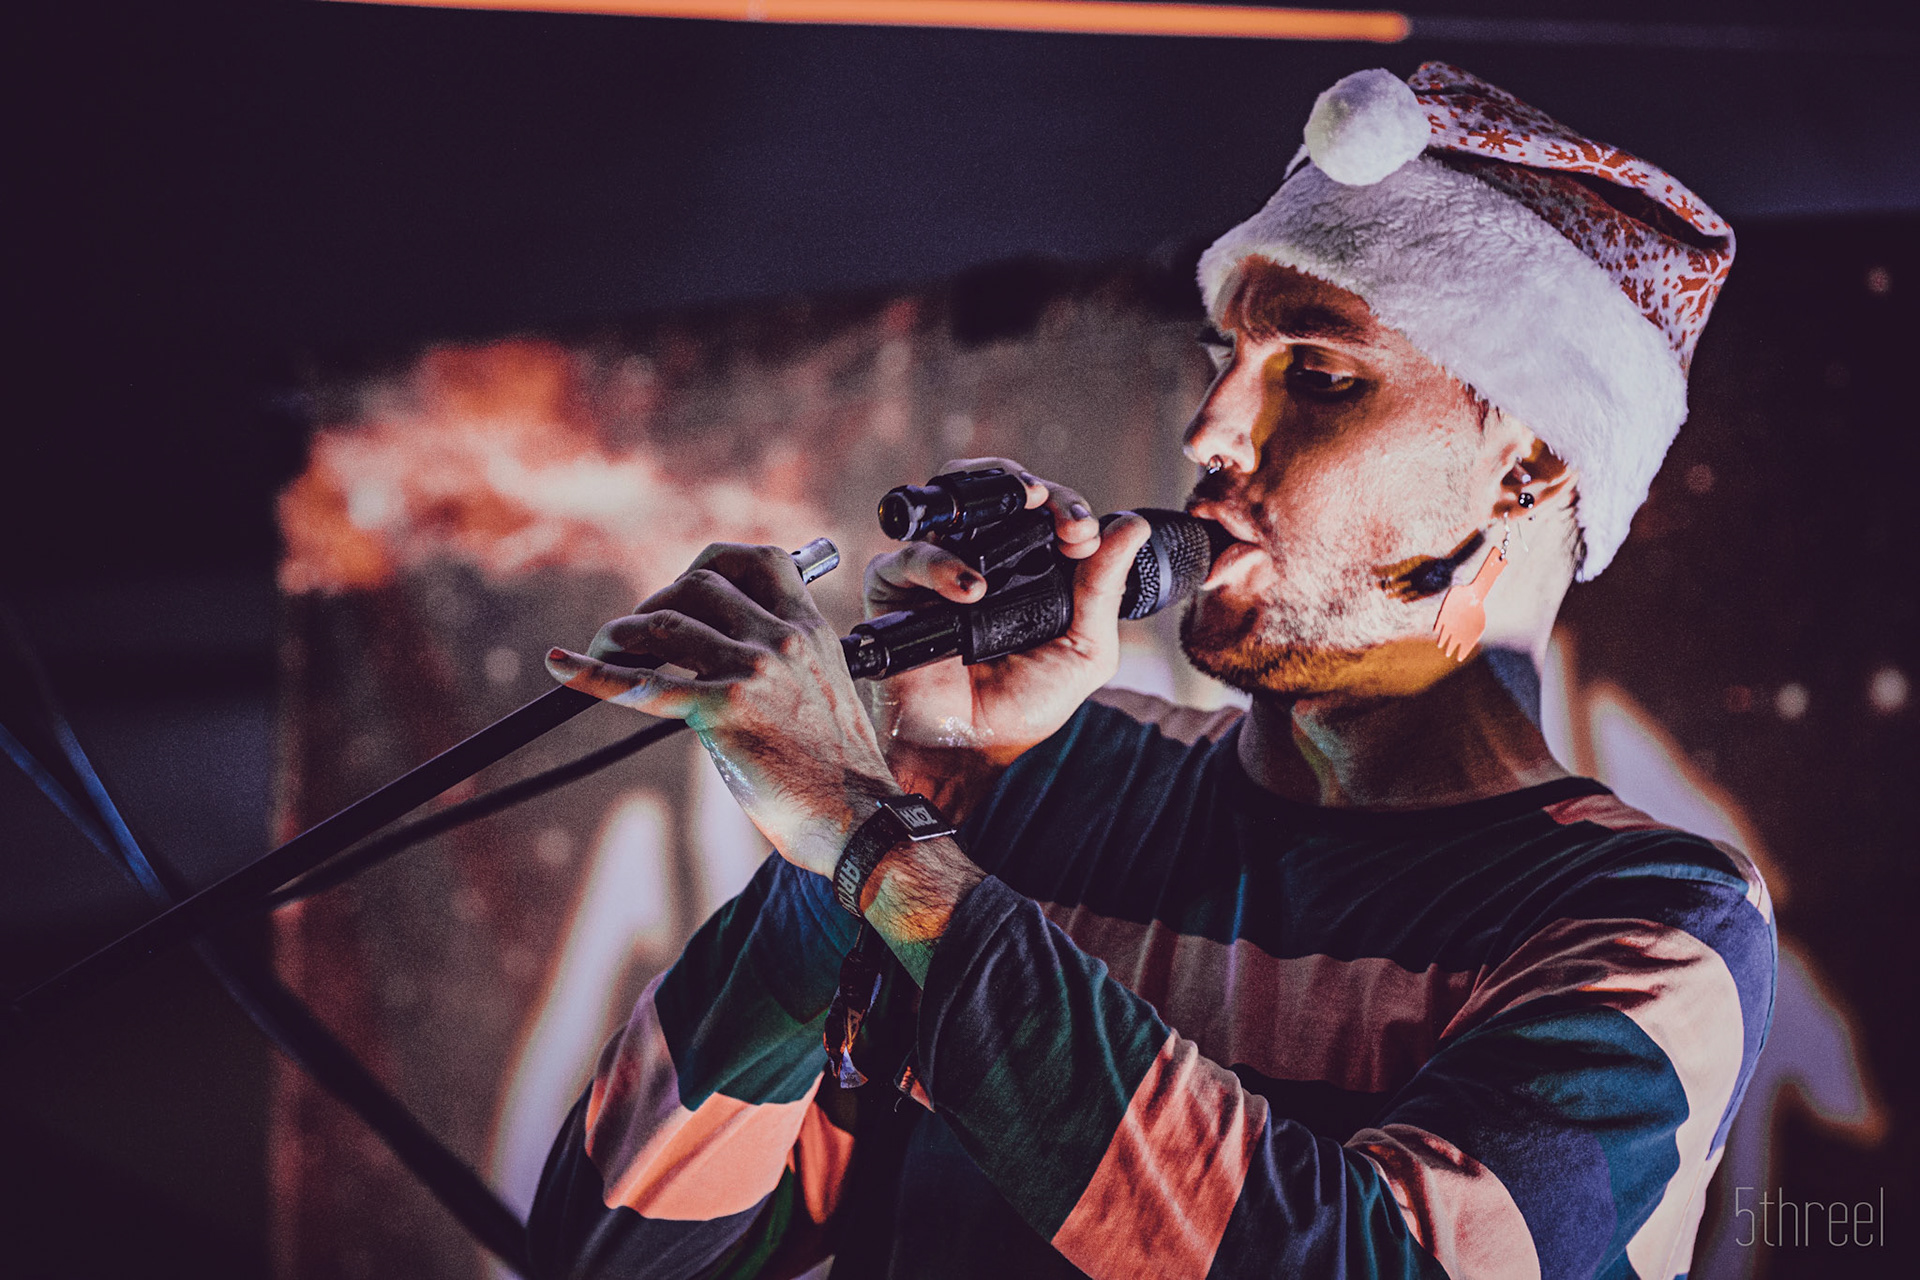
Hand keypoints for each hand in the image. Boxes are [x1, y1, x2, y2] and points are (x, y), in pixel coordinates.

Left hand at [545, 543, 897, 878]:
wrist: (857, 817)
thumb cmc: (837, 766)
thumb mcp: (826, 688)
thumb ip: (788, 657)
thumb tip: (730, 647)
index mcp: (809, 630)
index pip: (759, 560)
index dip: (711, 564)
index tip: (687, 586)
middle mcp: (781, 641)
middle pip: (697, 584)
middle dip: (657, 602)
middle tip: (639, 636)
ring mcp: (751, 672)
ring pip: (664, 623)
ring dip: (622, 634)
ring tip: (606, 653)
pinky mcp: (721, 712)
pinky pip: (643, 684)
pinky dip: (593, 672)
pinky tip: (561, 666)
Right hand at [863, 457, 1151, 776]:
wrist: (969, 749)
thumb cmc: (1023, 706)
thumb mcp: (1083, 651)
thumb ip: (1103, 590)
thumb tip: (1133, 526)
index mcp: (1028, 567)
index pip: (1044, 510)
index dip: (1065, 507)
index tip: (1082, 534)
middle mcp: (982, 558)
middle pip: (995, 488)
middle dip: (1025, 485)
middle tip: (1051, 509)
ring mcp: (937, 569)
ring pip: (949, 503)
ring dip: (986, 500)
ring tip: (1020, 521)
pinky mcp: (896, 590)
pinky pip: (909, 555)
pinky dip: (939, 563)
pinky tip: (970, 590)